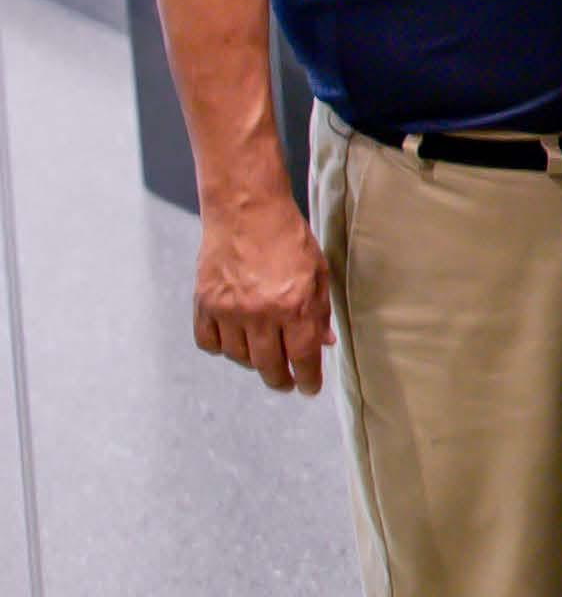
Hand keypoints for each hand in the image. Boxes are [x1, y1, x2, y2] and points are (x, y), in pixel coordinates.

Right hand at [194, 192, 333, 394]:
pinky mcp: (204, 302)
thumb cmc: (287, 237)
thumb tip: (323, 344)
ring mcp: (228, 309)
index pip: (302, 358)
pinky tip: (235, 339)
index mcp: (294, 305)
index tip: (308, 388)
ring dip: (253, 362)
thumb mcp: (317, 272)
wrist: (246, 208)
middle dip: (281, 380)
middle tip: (287, 382)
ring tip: (263, 353)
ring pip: (239, 358)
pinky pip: (209, 343)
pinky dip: (222, 347)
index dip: (308, 380)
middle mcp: (260, 312)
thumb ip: (320, 311)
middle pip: (269, 366)